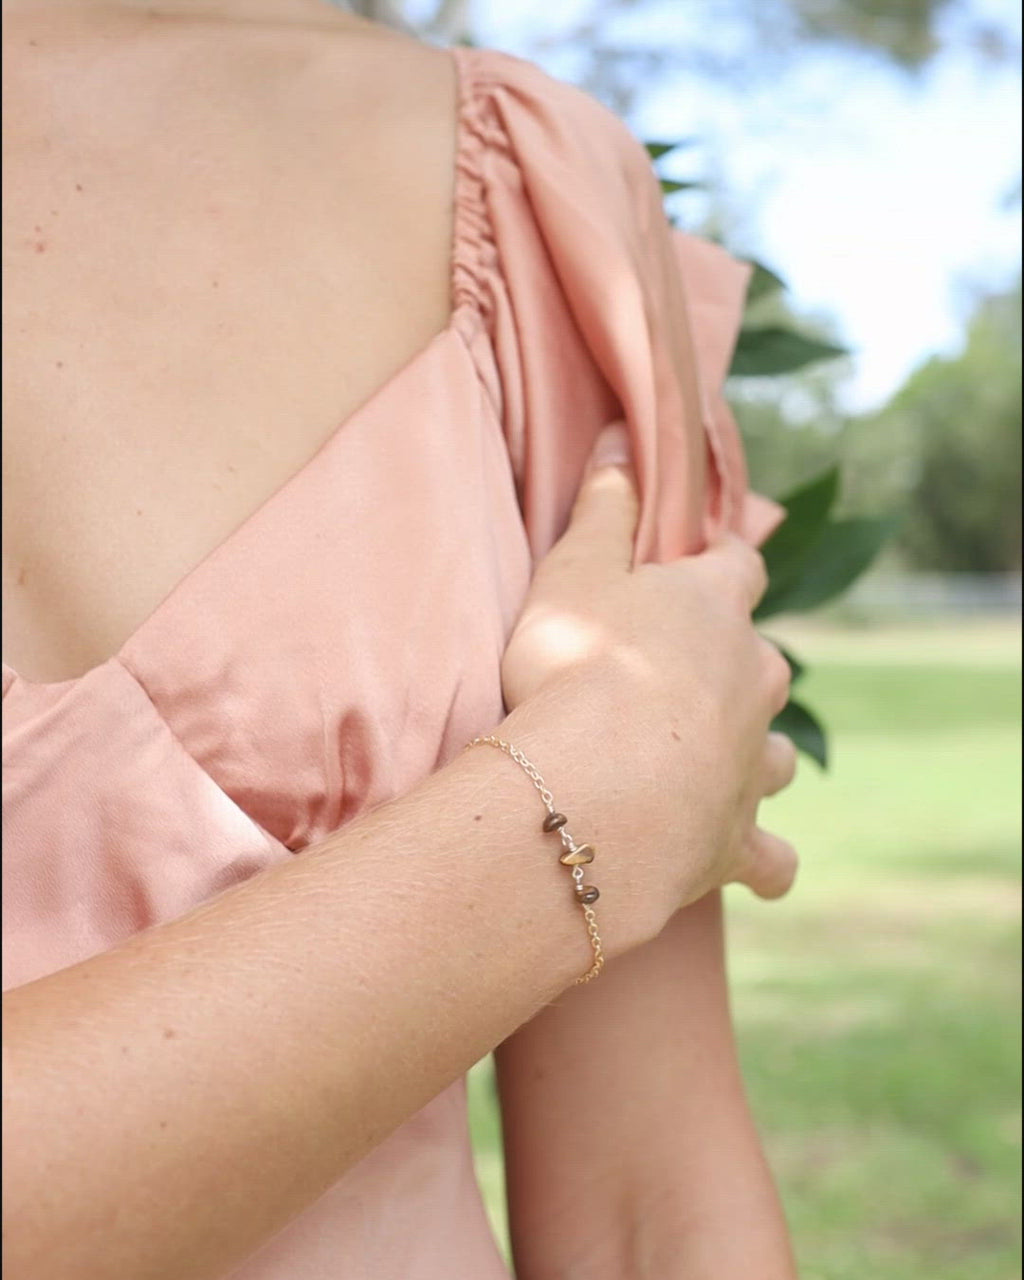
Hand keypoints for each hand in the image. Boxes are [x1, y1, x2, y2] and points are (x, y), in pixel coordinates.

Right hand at [502, 422, 797, 942]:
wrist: (592, 785)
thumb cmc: (576, 666)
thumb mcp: (574, 570)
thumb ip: (603, 507)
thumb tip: (622, 441)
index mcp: (715, 609)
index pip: (738, 564)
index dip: (724, 557)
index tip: (712, 555)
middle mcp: (753, 681)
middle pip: (764, 661)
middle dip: (733, 664)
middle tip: (679, 676)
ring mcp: (751, 763)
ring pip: (774, 753)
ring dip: (751, 754)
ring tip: (712, 763)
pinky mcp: (737, 838)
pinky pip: (771, 858)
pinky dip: (764, 861)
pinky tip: (758, 870)